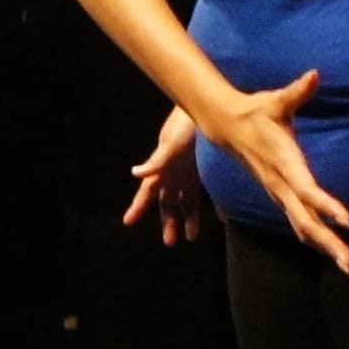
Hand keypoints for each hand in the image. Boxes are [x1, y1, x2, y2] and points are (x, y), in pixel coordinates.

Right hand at [119, 105, 211, 245]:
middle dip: (168, 222)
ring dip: (190, 217)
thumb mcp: (170, 144)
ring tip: (192, 236)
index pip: (147, 193)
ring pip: (187, 200)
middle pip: (168, 203)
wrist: (209, 106)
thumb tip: (135, 173)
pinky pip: (209, 192)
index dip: (137, 207)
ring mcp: (190, 171)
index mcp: (163, 169)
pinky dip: (214, 205)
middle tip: (169, 242)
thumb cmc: (185, 124)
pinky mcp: (206, 168)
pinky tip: (221, 217)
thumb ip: (156, 161)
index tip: (128, 222)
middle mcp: (174, 173)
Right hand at [195, 71, 348, 274]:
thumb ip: (297, 91)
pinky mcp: (280, 197)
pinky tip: (335, 252)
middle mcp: (281, 186)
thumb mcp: (276, 100)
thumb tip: (315, 75)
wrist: (226, 126)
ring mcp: (280, 195)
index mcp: (284, 164)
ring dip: (327, 248)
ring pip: (304, 229)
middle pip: (307, 222)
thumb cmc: (256, 111)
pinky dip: (317, 240)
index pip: (307, 189)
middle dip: (330, 245)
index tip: (347, 221)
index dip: (326, 205)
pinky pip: (300, 224)